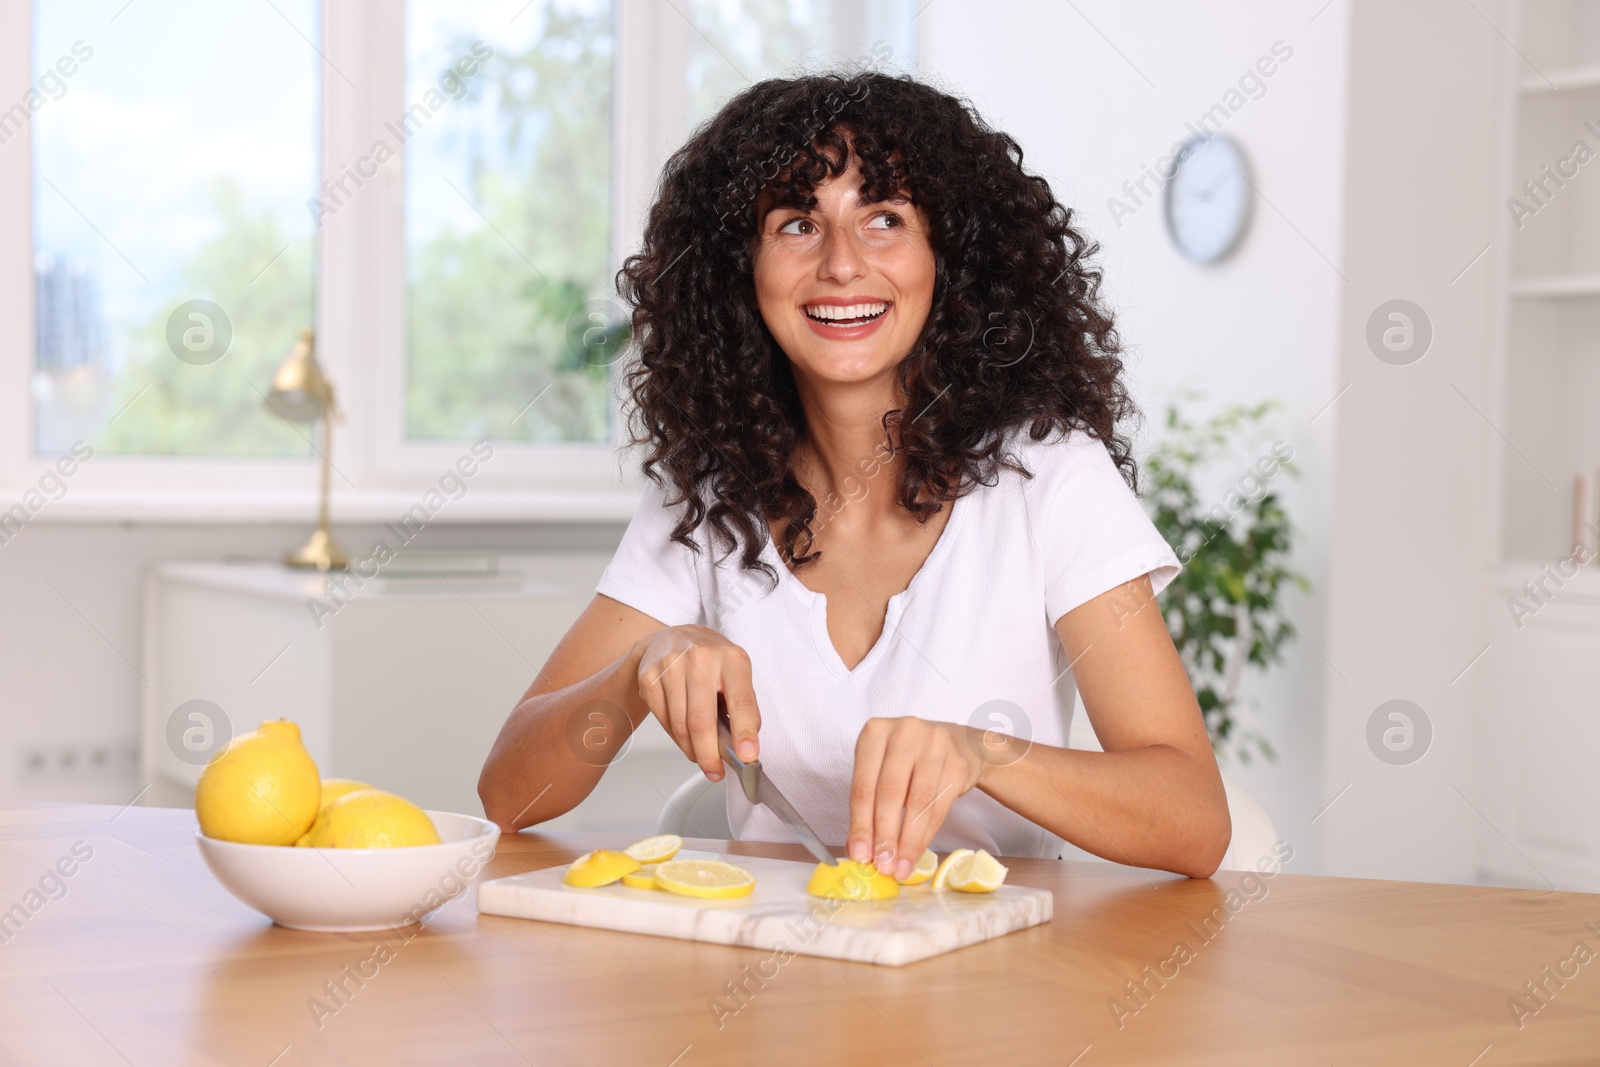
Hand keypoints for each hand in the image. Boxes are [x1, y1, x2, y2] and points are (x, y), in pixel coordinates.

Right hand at [632, 626, 760, 781]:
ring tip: (701, 755)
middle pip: (701, 721)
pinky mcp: (649, 678)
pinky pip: (664, 721)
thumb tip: (745, 745)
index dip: (744, 732)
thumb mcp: (737, 674)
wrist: (671, 638)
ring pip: (680, 726)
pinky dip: (676, 737)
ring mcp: (671, 666)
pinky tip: (684, 735)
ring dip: (692, 750)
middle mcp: (700, 658)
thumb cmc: (710, 660)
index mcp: (731, 659)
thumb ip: (745, 707)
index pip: (740, 701)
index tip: (747, 756)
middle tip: (714, 771)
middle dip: (709, 755)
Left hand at [847, 717, 986, 880]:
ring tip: (899, 866)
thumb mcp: (883, 769)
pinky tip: (916, 852)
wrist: (959, 744)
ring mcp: (934, 745)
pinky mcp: (957, 763)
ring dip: (906, 841)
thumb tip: (858, 848)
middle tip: (881, 865)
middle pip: (890, 794)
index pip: (863, 785)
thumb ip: (869, 803)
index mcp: (875, 732)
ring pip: (917, 803)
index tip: (859, 853)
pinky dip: (925, 835)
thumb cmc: (911, 759)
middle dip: (884, 835)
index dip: (860, 824)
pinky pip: (939, 807)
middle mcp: (904, 733)